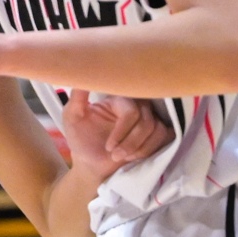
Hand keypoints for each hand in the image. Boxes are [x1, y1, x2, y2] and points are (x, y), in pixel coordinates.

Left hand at [58, 90, 172, 176]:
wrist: (91, 163)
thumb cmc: (80, 138)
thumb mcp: (72, 116)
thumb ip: (77, 96)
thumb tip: (83, 73)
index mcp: (117, 98)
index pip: (131, 111)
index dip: (122, 131)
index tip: (108, 147)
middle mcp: (135, 105)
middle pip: (147, 121)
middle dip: (131, 143)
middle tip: (114, 155)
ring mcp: (148, 118)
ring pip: (157, 130)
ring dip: (138, 149)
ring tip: (119, 157)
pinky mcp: (156, 132)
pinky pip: (165, 136)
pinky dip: (149, 150)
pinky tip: (133, 157)